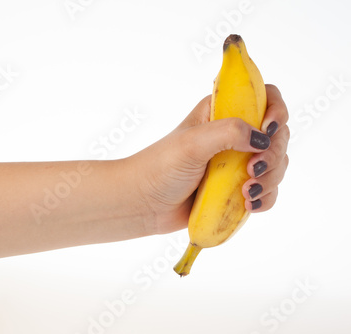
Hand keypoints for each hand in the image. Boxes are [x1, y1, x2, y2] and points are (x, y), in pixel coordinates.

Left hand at [130, 84, 288, 233]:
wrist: (144, 204)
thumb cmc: (160, 167)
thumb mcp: (192, 143)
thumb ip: (228, 133)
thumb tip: (262, 139)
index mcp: (221, 112)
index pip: (264, 97)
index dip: (276, 110)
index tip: (268, 130)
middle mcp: (233, 135)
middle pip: (277, 135)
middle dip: (273, 154)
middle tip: (252, 169)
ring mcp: (237, 163)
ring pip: (276, 165)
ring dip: (270, 178)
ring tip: (246, 191)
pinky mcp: (237, 188)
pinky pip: (267, 191)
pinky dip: (266, 198)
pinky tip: (250, 204)